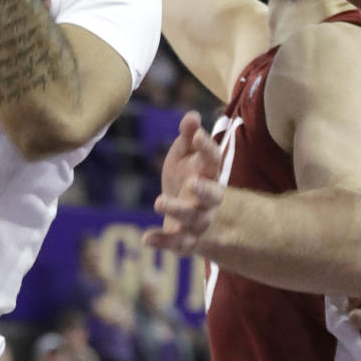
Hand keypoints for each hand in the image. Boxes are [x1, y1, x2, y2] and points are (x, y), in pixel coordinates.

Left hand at [144, 116, 224, 254]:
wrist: (188, 212)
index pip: (214, 160)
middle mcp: (209, 200)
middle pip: (213, 196)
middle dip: (205, 190)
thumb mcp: (185, 154)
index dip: (207, 147)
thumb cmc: (187, 175)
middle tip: (192, 183)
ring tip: (159, 201)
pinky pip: (177, 244)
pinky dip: (162, 242)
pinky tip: (145, 238)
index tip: (196, 136)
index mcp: (210, 174)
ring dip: (177, 211)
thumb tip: (192, 116)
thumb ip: (188, 136)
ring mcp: (199, 221)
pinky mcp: (185, 240)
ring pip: (193, 219)